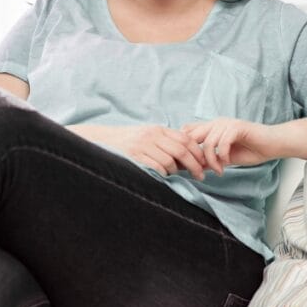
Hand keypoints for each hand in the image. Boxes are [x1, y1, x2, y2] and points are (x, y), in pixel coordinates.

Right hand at [70, 125, 208, 179]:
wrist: (102, 141)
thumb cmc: (129, 143)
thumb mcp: (148, 136)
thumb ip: (166, 143)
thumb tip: (189, 158)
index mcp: (158, 129)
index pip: (186, 139)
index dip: (198, 152)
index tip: (204, 164)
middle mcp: (151, 135)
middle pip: (182, 150)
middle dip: (195, 165)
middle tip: (200, 177)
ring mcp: (142, 145)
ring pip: (169, 162)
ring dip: (176, 172)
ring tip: (175, 176)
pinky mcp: (134, 157)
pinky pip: (156, 168)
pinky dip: (163, 175)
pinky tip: (162, 177)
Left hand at [181, 118, 275, 174]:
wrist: (273, 145)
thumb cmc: (251, 149)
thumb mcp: (225, 157)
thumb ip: (210, 160)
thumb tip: (195, 168)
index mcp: (212, 127)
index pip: (187, 131)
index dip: (183, 147)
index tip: (187, 165)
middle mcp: (216, 123)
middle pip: (192, 136)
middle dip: (192, 156)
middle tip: (198, 171)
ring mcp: (226, 123)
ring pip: (207, 143)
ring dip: (210, 161)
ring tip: (218, 170)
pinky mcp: (237, 127)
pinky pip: (222, 143)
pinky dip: (222, 157)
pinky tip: (226, 165)